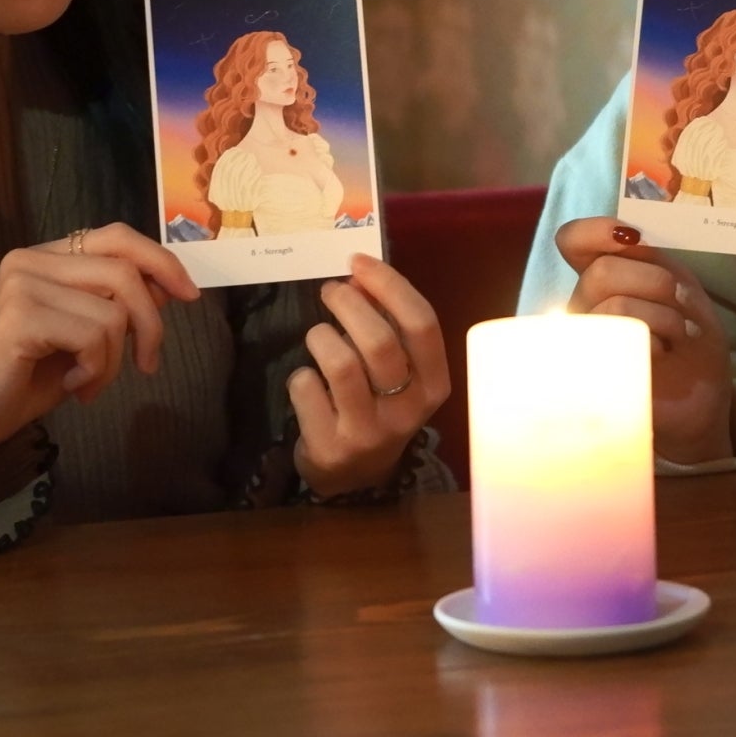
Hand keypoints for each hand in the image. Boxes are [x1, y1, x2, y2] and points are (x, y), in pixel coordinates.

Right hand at [0, 224, 200, 488]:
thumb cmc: (27, 376)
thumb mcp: (85, 333)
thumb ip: (118, 302)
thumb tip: (170, 284)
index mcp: (49, 255)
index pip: (117, 236)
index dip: (160, 260)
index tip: (189, 294)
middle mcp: (32, 259)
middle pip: (124, 271)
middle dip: (150, 323)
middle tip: (146, 364)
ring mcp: (22, 283)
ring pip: (113, 311)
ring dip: (115, 359)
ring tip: (89, 382)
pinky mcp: (18, 316)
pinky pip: (93, 336)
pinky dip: (95, 370)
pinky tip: (71, 385)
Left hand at [290, 255, 449, 497]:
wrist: (353, 475)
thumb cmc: (378, 404)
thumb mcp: (397, 369)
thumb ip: (388, 324)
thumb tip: (360, 276)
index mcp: (434, 384)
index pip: (422, 324)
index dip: (389, 285)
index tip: (359, 262)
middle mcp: (408, 411)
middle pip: (380, 342)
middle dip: (348, 304)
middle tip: (330, 290)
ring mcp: (370, 433)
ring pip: (341, 363)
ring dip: (322, 337)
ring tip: (318, 335)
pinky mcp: (332, 447)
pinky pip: (307, 389)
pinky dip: (301, 376)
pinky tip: (308, 382)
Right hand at [556, 218, 734, 465]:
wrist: (701, 396)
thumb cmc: (689, 337)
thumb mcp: (681, 286)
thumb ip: (653, 260)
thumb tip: (630, 235)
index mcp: (604, 275)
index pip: (572, 241)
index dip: (594, 230)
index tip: (633, 238)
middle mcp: (585, 305)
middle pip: (601, 272)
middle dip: (654, 280)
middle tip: (681, 299)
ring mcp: (585, 341)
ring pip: (613, 305)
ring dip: (662, 314)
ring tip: (683, 332)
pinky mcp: (595, 376)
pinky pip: (617, 343)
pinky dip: (653, 339)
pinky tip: (665, 351)